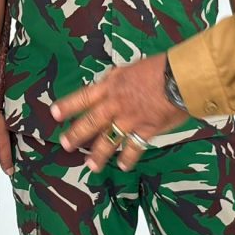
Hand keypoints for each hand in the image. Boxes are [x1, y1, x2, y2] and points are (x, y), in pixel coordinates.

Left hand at [53, 55, 187, 172]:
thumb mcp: (132, 69)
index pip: (83, 97)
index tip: (54, 114)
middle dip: (76, 135)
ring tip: (91, 166)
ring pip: (108, 141)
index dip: (68, 106)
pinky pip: (133, 148)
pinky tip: (123, 166)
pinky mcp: (145, 131)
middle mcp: (115, 105)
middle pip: (90, 123)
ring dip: (98, 155)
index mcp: (111, 86)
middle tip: (66, 145)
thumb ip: (119, 79)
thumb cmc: (160, 68)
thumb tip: (110, 80)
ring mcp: (130, 120)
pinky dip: (128, 158)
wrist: (180, 79)